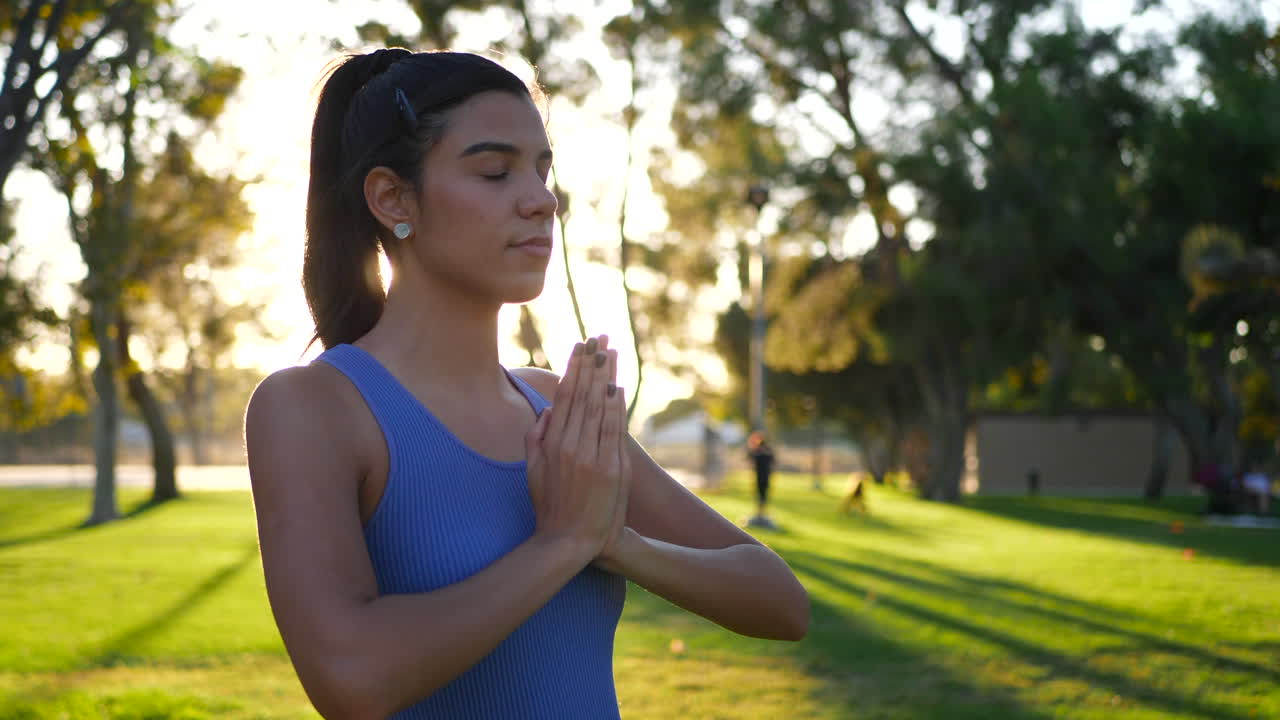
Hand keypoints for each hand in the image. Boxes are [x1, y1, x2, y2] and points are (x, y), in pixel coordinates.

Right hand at [525, 335, 624, 562]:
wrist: (569, 541)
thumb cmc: (550, 507)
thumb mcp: (533, 471)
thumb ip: (536, 438)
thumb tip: (547, 411)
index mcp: (551, 444)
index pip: (564, 397)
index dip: (573, 369)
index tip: (580, 346)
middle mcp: (570, 447)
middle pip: (582, 396)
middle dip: (591, 364)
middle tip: (598, 337)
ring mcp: (591, 457)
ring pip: (598, 408)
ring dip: (606, 377)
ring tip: (611, 351)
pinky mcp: (609, 470)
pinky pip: (613, 432)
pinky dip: (616, 408)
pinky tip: (618, 387)